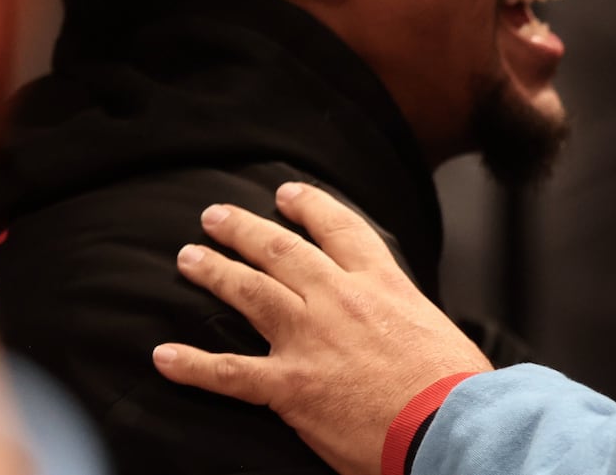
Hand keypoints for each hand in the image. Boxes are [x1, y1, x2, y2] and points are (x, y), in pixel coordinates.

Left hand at [152, 183, 491, 474]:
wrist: (447, 421)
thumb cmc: (452, 383)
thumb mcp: (435, 326)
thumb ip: (404, 314)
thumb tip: (400, 319)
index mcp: (380, 282)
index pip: (338, 228)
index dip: (308, 206)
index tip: (285, 194)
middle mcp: (339, 299)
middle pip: (281, 249)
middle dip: (243, 228)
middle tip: (215, 216)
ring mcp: (310, 339)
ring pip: (249, 292)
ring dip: (214, 272)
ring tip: (188, 258)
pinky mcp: (290, 386)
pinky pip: (229, 372)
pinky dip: (192, 366)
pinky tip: (164, 357)